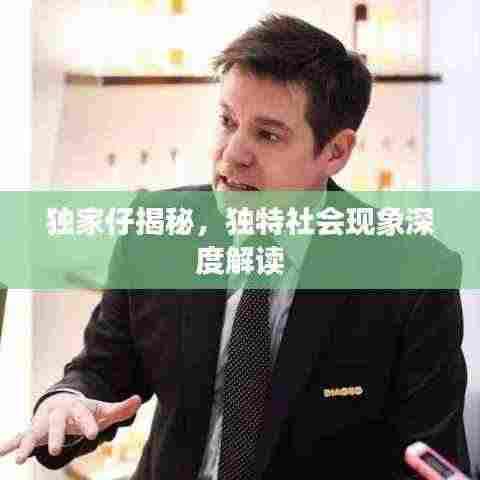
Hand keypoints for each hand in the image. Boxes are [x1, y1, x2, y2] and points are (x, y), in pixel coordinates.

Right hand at [0, 392, 141, 463]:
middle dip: (56, 436)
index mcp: (78, 408)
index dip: (89, 423)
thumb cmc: (86, 410)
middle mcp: (59, 414)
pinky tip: (1, 452)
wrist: (62, 403)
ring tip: (20, 458)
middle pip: (57, 424)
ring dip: (27, 444)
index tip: (93, 434)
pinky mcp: (32, 431)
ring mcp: (43, 422)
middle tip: (56, 452)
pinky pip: (19, 436)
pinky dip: (10, 443)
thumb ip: (121, 408)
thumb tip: (139, 399)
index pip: (84, 415)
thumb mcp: (103, 410)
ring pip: (34, 432)